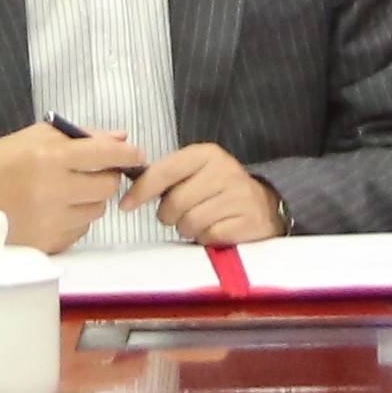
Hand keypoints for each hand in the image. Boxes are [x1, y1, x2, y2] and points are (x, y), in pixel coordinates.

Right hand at [0, 121, 146, 252]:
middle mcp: (52, 190)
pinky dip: (74, 220)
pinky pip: (80, 231)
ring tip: (65, 192)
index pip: (104, 153)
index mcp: (48, 157)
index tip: (136, 154)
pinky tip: (53, 210)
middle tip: (93, 172)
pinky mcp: (46, 243)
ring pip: (97, 211)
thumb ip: (80, 136)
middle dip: (106, 176)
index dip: (127, 153)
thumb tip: (121, 138)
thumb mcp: (35, 136)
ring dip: (90, 200)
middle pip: (107, 186)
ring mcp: (49, 221)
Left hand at [137, 142, 281, 244]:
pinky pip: (209, 236)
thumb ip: (166, 176)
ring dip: (189, 228)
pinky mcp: (248, 221)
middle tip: (180, 215)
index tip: (127, 204)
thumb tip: (131, 190)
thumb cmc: (219, 190)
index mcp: (207, 154)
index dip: (141, 190)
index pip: (164, 170)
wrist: (264, 205)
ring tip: (201, 221)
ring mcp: (239, 195)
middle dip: (170, 215)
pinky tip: (215, 230)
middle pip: (174, 202)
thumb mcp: (196, 173)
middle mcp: (224, 170)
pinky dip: (207, 238)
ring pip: (190, 222)